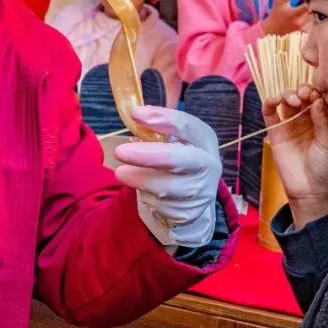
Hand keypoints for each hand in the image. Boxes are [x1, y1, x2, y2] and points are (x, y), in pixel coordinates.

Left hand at [113, 107, 220, 247]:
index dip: (162, 119)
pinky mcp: (189, 213)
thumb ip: (160, 128)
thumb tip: (136, 115)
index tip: (135, 114)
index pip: (187, 126)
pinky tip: (143, 189)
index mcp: (205, 140)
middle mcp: (208, 165)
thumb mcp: (179, 139)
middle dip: (146, 156)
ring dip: (139, 179)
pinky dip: (146, 196)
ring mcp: (200, 192)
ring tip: (122, 172)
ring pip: (165, 188)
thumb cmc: (183, 158)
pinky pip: (161, 206)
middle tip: (119, 151)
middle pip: (177, 160)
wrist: (198, 196)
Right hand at [261, 0, 309, 35]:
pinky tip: (298, 21)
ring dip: (305, 16)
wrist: (271, 29)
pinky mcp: (300, 33)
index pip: (307, 7)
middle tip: (298, 8)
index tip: (301, 2)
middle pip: (309, 13)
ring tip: (298, 15)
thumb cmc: (276, 14)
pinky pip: (308, 26)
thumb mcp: (280, 1)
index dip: (305, 3)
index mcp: (294, 14)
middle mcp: (298, 22)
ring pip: (309, 19)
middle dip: (305, 9)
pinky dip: (305, 23)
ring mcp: (300, 29)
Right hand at [262, 86, 327, 228]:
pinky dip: (269, 103)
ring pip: (286, 101)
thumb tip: (317, 99)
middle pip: (302, 96)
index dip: (317, 92)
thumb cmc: (326, 169)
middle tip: (304, 95)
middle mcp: (308, 119)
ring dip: (288, 94)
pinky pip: (270, 114)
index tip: (316, 94)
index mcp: (325, 119)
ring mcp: (291, 124)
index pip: (319, 98)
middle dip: (302, 91)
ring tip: (292, 99)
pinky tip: (273, 101)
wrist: (311, 191)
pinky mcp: (276, 132)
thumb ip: (323, 121)